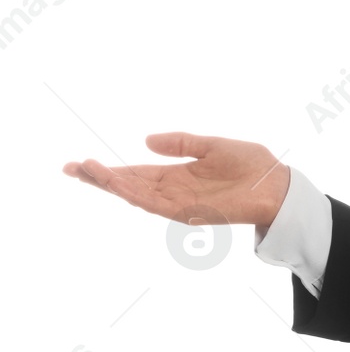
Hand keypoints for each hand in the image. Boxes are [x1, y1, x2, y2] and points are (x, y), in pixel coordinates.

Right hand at [63, 132, 290, 229]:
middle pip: (128, 186)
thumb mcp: (213, 146)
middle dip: (99, 178)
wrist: (278, 185)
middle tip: (70, 168)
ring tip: (87, 171)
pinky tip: (118, 184)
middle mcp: (173, 191)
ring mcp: (179, 203)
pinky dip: (136, 194)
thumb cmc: (252, 166)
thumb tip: (146, 140)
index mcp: (177, 175)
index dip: (109, 170)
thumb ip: (182, 143)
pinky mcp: (189, 212)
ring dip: (111, 184)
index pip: (135, 173)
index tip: (81, 163)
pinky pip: (156, 204)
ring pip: (136, 195)